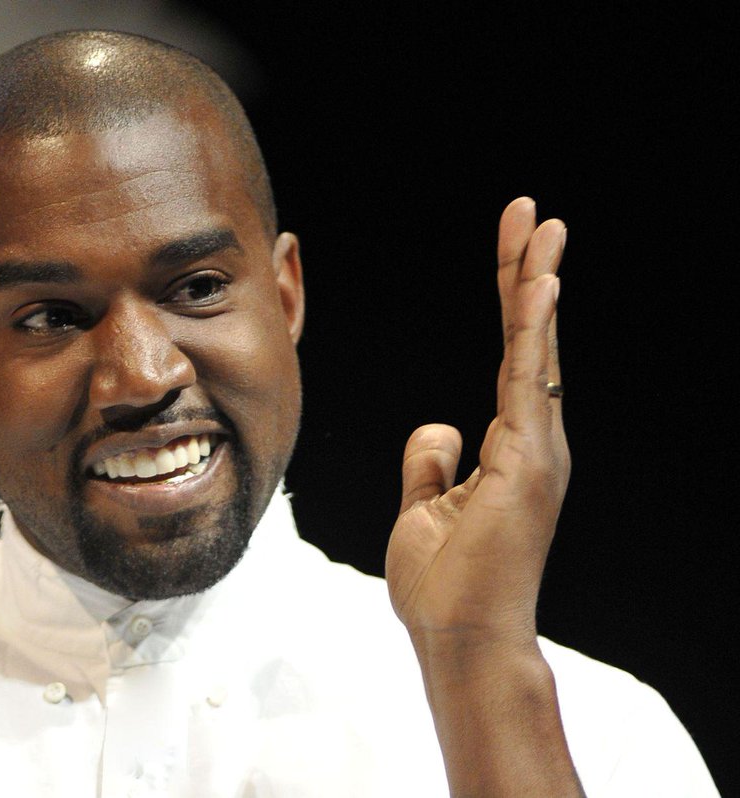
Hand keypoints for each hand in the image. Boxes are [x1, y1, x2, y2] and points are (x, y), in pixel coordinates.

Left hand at [386, 197, 567, 649]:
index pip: (513, 357)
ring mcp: (535, 452)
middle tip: (534, 214)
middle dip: (529, 274)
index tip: (517, 245)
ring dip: (535, 285)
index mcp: (509, 449)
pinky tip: (539, 285)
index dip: (513, 301)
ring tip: (540, 226)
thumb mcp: (423, 510)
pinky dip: (533, 332)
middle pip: (529, 341)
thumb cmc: (446, 585)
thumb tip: (438, 425)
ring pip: (533, 351)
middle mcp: (532, 442)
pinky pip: (527, 384)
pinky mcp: (528, 465)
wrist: (460, 639)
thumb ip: (431, 463)